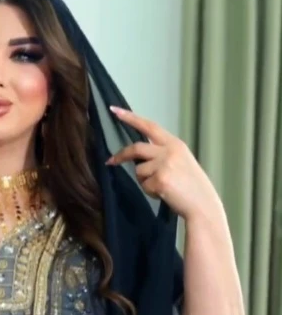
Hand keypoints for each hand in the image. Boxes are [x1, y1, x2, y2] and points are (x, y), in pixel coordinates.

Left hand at [106, 106, 219, 222]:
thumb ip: (162, 154)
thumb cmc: (191, 186)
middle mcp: (170, 150)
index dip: (131, 118)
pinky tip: (164, 194)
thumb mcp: (180, 161)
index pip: (150, 125)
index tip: (114, 110)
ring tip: (162, 187)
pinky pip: (144, 185)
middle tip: (111, 161)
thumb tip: (138, 156)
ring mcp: (165, 164)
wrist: (203, 204)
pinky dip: (150, 192)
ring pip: (139, 170)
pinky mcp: (160, 179)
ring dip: (144, 181)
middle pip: (137, 147)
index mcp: (175, 143)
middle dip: (121, 155)